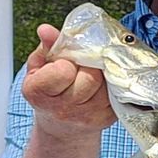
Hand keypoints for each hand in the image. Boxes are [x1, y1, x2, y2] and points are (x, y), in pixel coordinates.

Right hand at [21, 23, 113, 137]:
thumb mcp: (39, 68)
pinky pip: (118, 92)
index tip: (64, 62)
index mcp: (39, 94)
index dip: (67, 61)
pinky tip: (103, 83)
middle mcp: (63, 109)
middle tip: (83, 65)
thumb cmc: (49, 92)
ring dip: (102, 72)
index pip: (64, 70)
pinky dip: (113, 82)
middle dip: (88, 65)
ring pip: (107, 83)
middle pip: (90, 77)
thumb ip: (46, 47)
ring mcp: (89, 116)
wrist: (61, 128)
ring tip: (92, 72)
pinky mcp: (109, 118)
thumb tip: (47, 30)